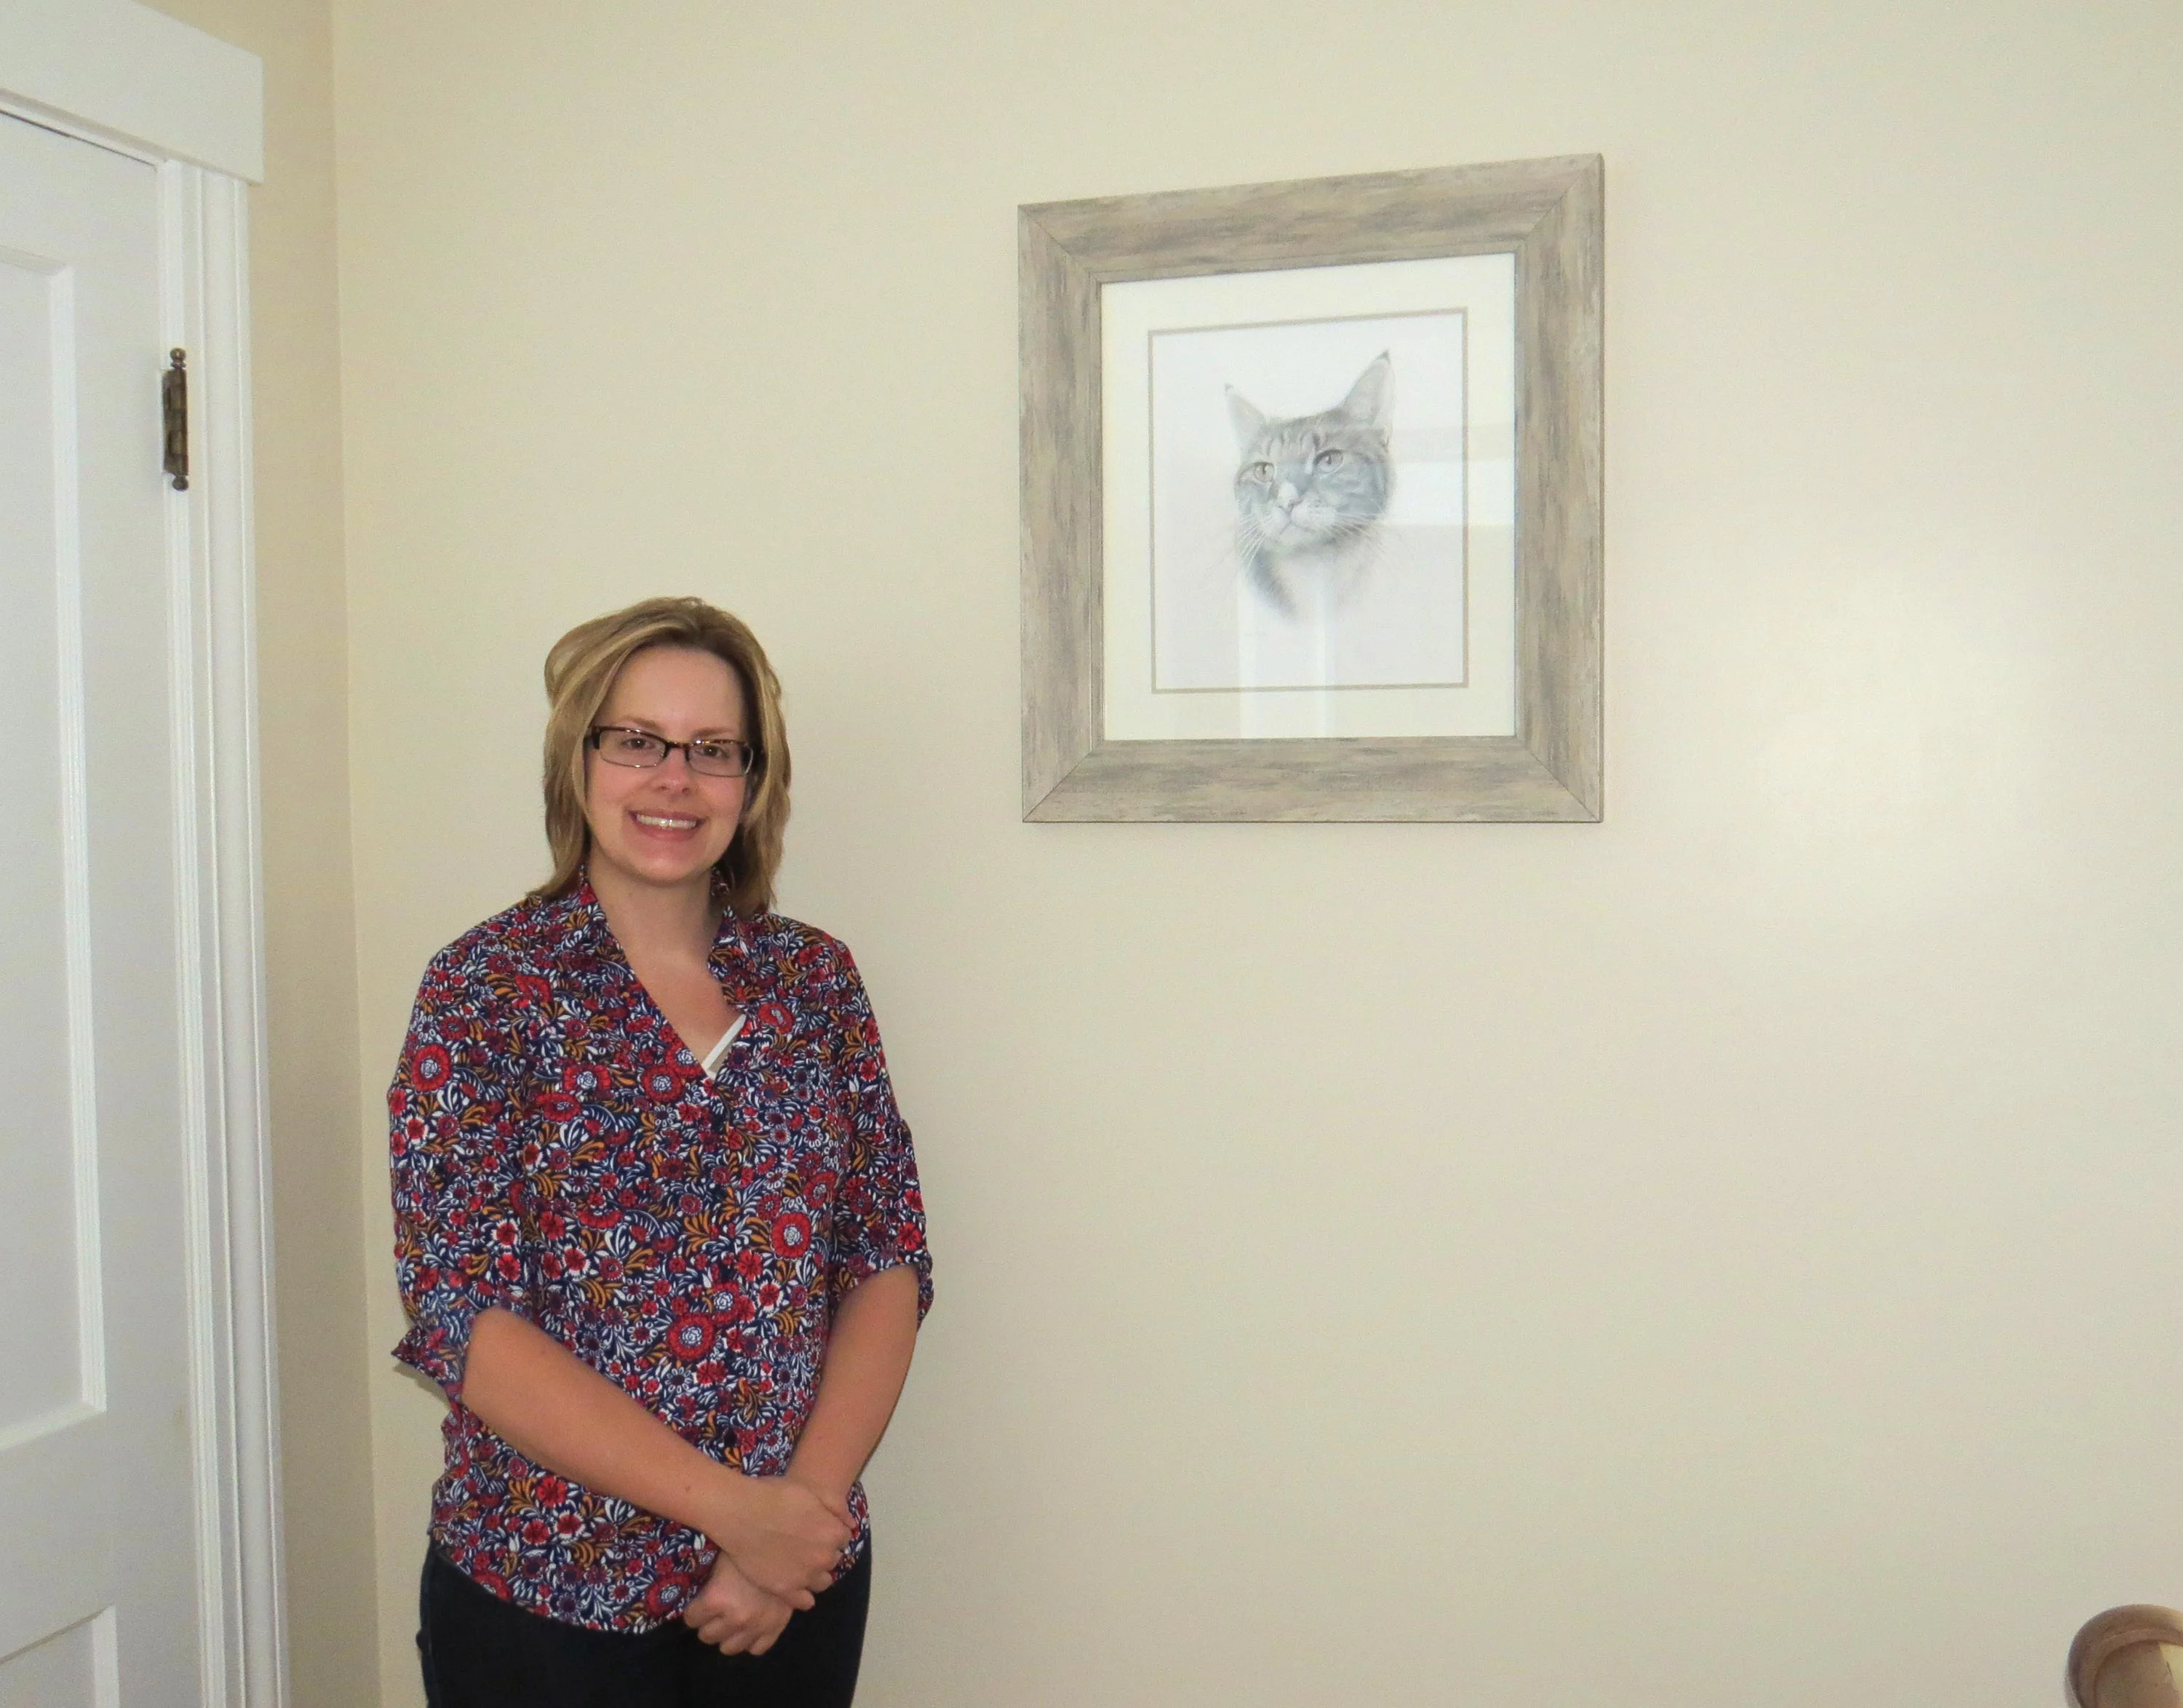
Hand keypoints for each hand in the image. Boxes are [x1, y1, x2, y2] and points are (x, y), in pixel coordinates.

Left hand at [683, 1553, 793, 1655]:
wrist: (791, 1546)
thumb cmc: (750, 1545)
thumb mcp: (724, 1556)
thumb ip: (709, 1577)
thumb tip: (696, 1586)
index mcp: (716, 1598)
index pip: (691, 1619)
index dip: (695, 1609)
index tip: (700, 1602)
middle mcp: (734, 1617)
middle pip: (706, 1636)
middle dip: (709, 1623)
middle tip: (716, 1611)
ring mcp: (756, 1627)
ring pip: (728, 1648)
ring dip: (728, 1635)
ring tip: (733, 1618)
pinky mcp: (776, 1629)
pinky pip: (756, 1649)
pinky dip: (751, 1640)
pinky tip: (751, 1625)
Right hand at [708, 1474, 850, 1605]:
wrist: (742, 1513)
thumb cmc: (776, 1495)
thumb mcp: (812, 1491)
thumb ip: (836, 1506)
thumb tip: (850, 1524)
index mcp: (833, 1533)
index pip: (843, 1538)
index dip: (829, 1532)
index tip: (816, 1529)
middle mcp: (824, 1558)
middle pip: (833, 1560)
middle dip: (823, 1552)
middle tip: (804, 1545)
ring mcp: (805, 1577)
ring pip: (822, 1582)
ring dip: (816, 1575)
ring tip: (800, 1565)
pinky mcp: (785, 1590)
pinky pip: (805, 1602)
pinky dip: (803, 1596)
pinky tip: (793, 1584)